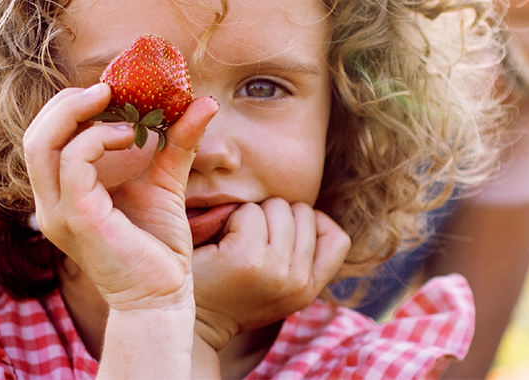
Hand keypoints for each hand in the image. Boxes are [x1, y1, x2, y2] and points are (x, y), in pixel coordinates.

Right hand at [24, 83, 217, 311]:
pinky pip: (73, 162)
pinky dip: (98, 138)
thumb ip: (176, 142)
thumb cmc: (159, 246)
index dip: (68, 108)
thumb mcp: (165, 182)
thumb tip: (205, 101)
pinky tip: (129, 136)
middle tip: (106, 89)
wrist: (163, 295)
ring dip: (76, 113)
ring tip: (113, 102)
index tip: (108, 92)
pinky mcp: (77, 217)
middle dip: (67, 103)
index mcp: (62, 194)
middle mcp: (51, 203)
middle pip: (34, 135)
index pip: (44, 139)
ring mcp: (59, 212)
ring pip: (40, 143)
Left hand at [189, 198, 349, 348]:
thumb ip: (298, 256)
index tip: (282, 231)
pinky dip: (231, 217)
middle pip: (304, 213)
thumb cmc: (227, 291)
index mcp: (309, 290)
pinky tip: (220, 242)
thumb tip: (304, 212)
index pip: (338, 239)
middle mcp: (298, 283)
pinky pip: (249, 212)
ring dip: (253, 215)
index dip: (314, 223)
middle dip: (275, 215)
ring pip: (278, 207)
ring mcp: (275, 271)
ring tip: (233, 242)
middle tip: (248, 240)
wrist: (190, 321)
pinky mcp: (246, 259)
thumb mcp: (276, 282)